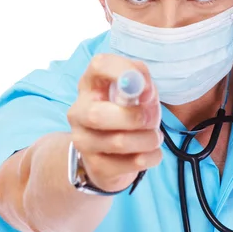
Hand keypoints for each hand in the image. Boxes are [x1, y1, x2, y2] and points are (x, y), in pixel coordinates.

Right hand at [67, 53, 162, 192]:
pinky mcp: (96, 166)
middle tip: (152, 119)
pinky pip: (132, 163)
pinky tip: (150, 152)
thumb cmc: (125, 115)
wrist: (108, 156)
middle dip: (135, 117)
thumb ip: (143, 84)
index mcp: (90, 85)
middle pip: (98, 115)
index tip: (146, 88)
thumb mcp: (136, 94)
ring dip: (148, 139)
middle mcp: (78, 111)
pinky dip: (152, 156)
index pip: (99, 65)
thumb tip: (145, 92)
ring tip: (154, 137)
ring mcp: (83, 141)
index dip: (124, 71)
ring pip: (118, 142)